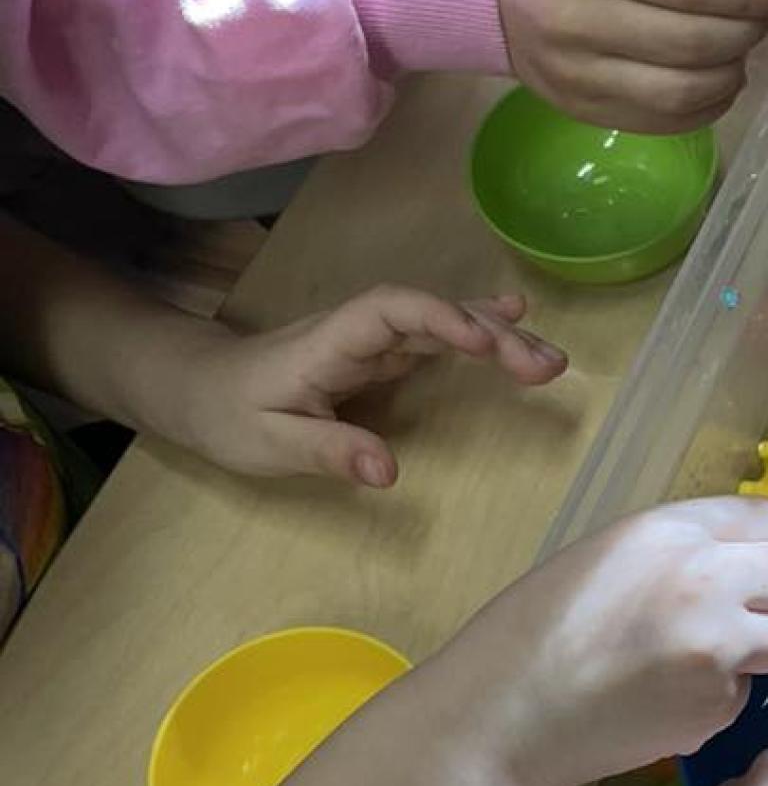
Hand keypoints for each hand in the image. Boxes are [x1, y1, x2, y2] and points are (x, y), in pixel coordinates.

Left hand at [166, 287, 564, 488]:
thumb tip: (389, 472)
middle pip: (432, 316)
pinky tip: (514, 329)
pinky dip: (477, 334)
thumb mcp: (269, 444)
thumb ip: (329, 452)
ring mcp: (372, 340)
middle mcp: (358, 330)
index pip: (392, 312)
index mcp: (330, 343)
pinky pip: (436, 338)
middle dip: (491, 335)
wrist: (198, 388)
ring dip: (497, 338)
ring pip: (442, 325)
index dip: (441, 319)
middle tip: (547, 368)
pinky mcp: (380, 355)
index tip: (485, 344)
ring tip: (552, 362)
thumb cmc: (229, 414)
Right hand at [441, 498, 767, 785]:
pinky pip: (748, 693)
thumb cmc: (536, 630)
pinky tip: (663, 699)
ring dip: (764, 652)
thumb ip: (685, 548)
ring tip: (699, 660)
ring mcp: (719, 647)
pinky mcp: (717, 706)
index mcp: (671, 530)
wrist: (502, 716)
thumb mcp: (610, 554)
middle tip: (751, 618)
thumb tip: (754, 557)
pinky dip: (719, 698)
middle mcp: (707, 580)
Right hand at [495, 0, 767, 132]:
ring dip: (732, 74)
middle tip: (764, 19)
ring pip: (683, 93)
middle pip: (693, 42)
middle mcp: (578, 21)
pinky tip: (717, 82)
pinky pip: (663, 122)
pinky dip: (707, 107)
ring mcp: (578, 76)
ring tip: (741, 50)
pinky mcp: (582, 112)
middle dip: (747, 32)